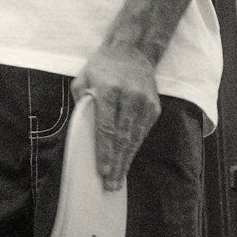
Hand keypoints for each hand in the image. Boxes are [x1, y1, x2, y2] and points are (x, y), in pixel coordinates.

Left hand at [71, 46, 160, 190]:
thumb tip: (82, 131)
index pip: (106, 128)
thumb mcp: (83, 79)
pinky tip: (127, 161)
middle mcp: (130, 97)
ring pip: (135, 139)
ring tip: (118, 180)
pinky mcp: (154, 107)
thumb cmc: (102, 67)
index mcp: (110, 91)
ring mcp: (145, 103)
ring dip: (126, 161)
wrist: (132, 50)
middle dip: (116, 164)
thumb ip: (82, 104)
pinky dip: (134, 149)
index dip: (105, 152)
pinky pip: (142, 133)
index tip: (103, 171)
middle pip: (122, 138)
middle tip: (111, 185)